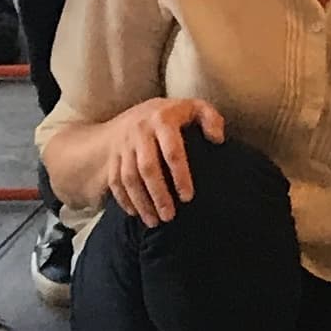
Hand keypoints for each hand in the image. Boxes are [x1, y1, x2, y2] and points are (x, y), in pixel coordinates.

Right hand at [102, 96, 225, 223]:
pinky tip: (135, 213)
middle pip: (147, 168)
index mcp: (163, 119)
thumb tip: (217, 139)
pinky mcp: (113, 156)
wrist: (136, 111)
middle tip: (170, 216)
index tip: (188, 197)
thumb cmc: (174, 115)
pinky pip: (114, 180)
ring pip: (129, 177)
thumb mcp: (194, 108)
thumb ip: (211, 118)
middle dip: (158, 195)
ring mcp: (124, 144)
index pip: (172, 151)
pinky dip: (123, 199)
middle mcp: (140, 131)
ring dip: (141, 202)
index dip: (180, 176)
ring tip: (154, 221)